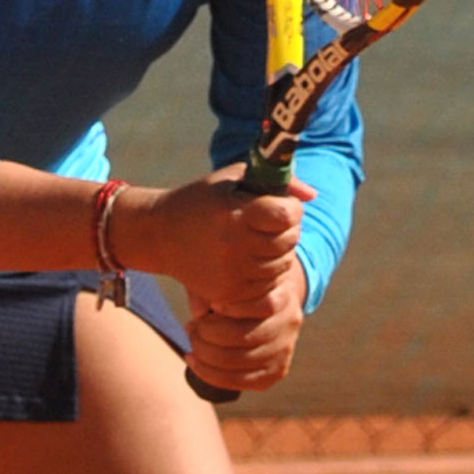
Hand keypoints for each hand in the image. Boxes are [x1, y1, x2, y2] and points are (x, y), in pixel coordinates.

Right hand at [115, 168, 308, 321]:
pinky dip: (266, 276)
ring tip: (258, 242)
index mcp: (233, 213)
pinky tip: (251, 262)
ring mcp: (230, 274)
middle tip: (271, 224)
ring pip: (282, 267)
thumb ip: (277, 181)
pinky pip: (267, 288)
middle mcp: (232, 245)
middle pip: (289, 242)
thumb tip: (313, 196)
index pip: (287, 215)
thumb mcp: (233, 179)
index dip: (291, 208)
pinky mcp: (227, 294)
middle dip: (288, 230)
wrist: (160, 234)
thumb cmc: (203, 200)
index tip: (280, 206)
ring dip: (279, 253)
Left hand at [185, 253, 308, 399]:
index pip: (265, 305)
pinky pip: (240, 381)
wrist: (269, 303)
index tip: (213, 305)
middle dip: (208, 333)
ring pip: (239, 361)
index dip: (234, 307)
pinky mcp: (276, 372)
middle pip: (245, 336)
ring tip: (191, 341)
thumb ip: (213, 288)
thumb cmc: (241, 286)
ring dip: (205, 354)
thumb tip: (197, 312)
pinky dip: (210, 374)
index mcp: (284, 295)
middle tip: (191, 326)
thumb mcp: (230, 278)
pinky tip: (192, 360)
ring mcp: (284, 351)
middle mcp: (289, 324)